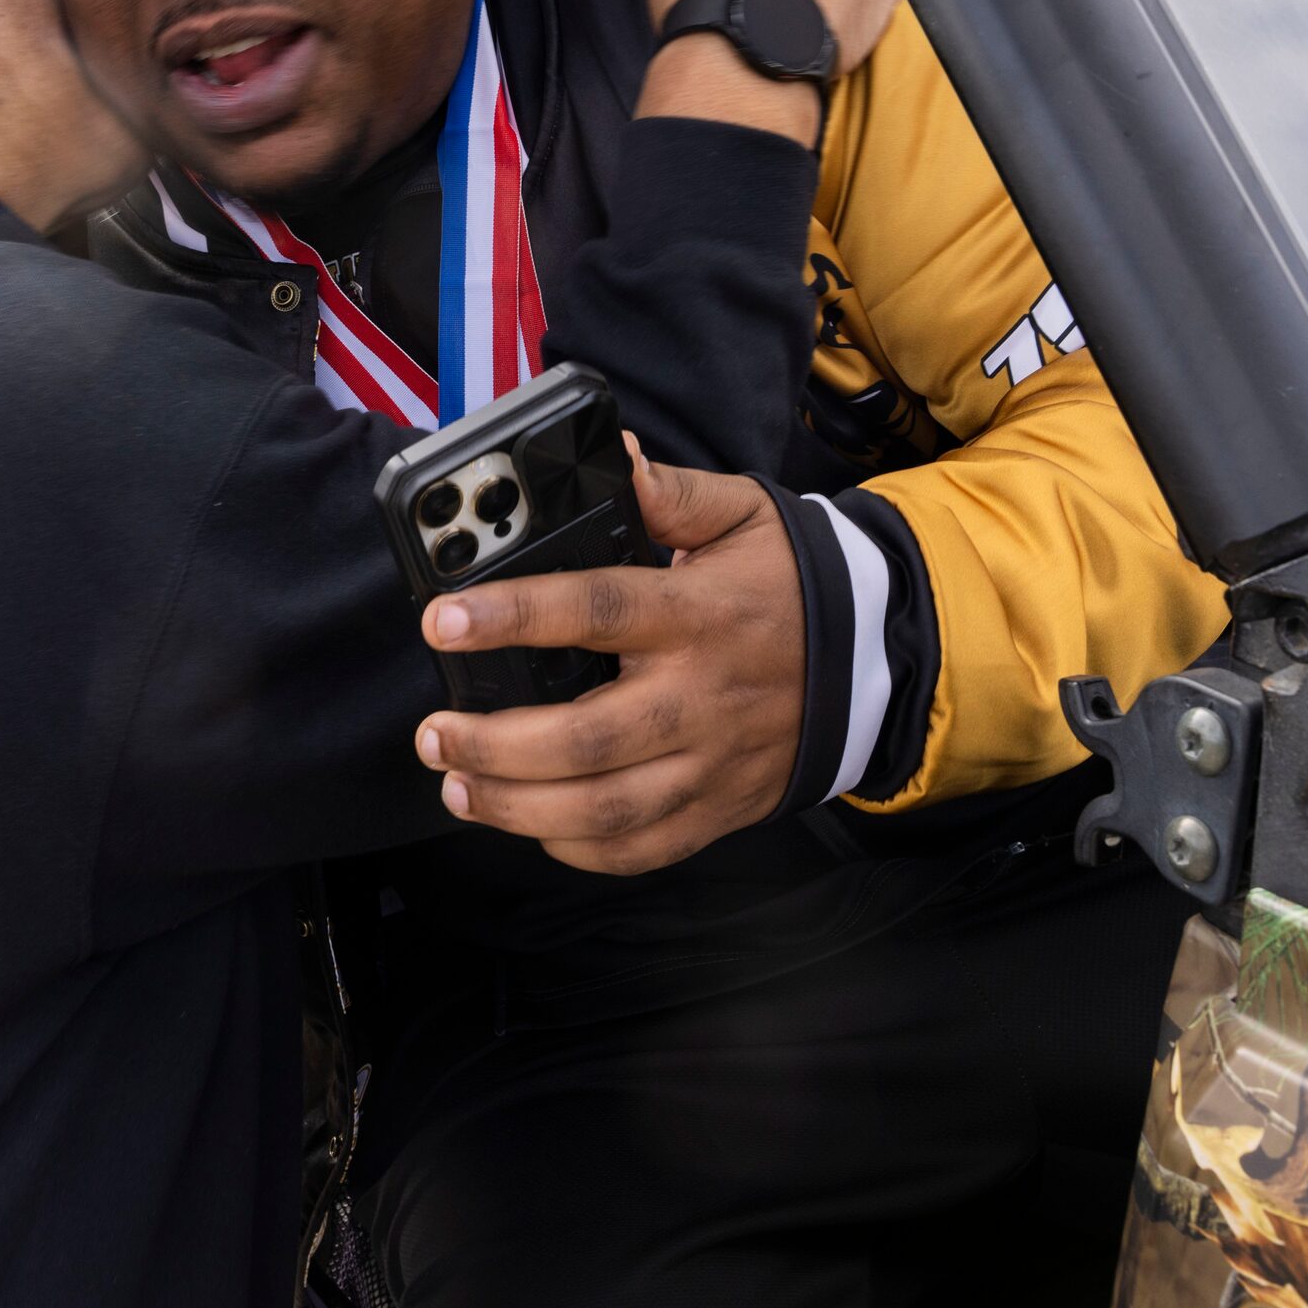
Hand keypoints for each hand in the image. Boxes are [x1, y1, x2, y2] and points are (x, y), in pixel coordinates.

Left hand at [413, 440, 805, 874]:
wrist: (874, 661)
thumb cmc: (789, 585)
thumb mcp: (743, 516)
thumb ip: (670, 493)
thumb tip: (614, 458)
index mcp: (696, 614)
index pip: (596, 611)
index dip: (514, 618)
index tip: (444, 622)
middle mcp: (700, 697)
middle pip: (585, 738)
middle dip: (494, 744)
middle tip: (434, 731)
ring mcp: (710, 764)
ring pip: (603, 809)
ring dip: (517, 808)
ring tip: (458, 785)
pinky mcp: (717, 810)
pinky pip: (639, 850)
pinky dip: (576, 849)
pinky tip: (530, 826)